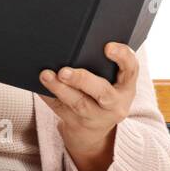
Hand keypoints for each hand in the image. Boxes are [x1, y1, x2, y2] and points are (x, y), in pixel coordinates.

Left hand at [38, 42, 137, 156]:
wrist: (95, 130)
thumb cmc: (101, 93)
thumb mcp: (111, 82)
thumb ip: (101, 64)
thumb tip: (76, 41)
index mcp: (126, 87)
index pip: (131, 69)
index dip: (123, 56)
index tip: (108, 47)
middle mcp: (115, 104)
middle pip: (102, 92)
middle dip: (82, 80)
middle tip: (64, 71)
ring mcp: (96, 117)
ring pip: (78, 104)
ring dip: (60, 89)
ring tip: (46, 75)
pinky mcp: (77, 124)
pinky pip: (60, 109)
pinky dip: (48, 96)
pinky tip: (38, 85)